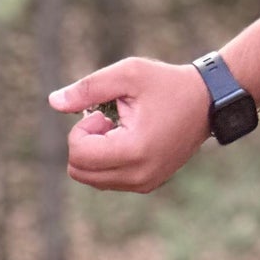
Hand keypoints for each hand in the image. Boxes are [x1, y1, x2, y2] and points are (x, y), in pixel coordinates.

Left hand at [48, 55, 212, 192]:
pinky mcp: (148, 184)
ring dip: (96, 151)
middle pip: (80, 172)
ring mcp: (144, 184)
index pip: (79, 155)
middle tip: (108, 119)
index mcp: (133, 151)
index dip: (82, 129)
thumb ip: (88, 88)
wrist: (207, 101)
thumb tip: (53, 102)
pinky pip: (109, 180)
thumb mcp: (128, 74)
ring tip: (120, 127)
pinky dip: (108, 160)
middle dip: (85, 142)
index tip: (103, 112)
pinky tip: (129, 136)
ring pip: (93, 179)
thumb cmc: (166, 83)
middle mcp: (139, 176)